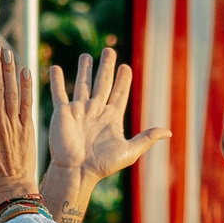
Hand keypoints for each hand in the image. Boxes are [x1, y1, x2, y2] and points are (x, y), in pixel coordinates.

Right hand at [45, 48, 169, 214]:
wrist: (77, 171)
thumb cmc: (102, 165)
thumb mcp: (129, 152)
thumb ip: (146, 139)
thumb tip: (168, 132)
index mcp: (112, 117)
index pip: (119, 93)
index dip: (123, 80)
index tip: (126, 67)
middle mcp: (96, 111)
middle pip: (102, 83)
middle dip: (106, 67)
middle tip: (109, 51)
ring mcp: (79, 110)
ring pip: (82, 84)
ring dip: (84, 69)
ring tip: (86, 55)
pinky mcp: (63, 113)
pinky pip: (59, 93)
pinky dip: (57, 80)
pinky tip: (55, 67)